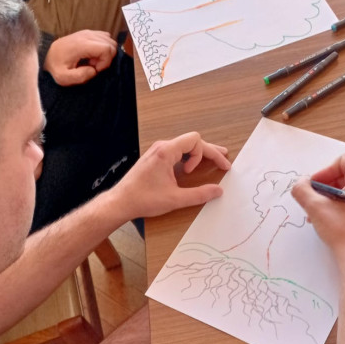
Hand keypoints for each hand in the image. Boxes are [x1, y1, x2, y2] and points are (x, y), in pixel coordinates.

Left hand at [43, 31, 116, 85]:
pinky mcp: (87, 33)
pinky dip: (103, 47)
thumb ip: (80, 76)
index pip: (107, 49)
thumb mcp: (63, 78)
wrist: (46, 55)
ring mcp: (88, 32)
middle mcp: (86, 35)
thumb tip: (94, 70)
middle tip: (93, 66)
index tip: (95, 70)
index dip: (106, 62)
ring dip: (105, 53)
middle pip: (111, 44)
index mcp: (81, 45)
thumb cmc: (55, 67)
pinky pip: (104, 38)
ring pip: (109, 40)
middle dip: (106, 58)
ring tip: (92, 61)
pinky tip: (92, 55)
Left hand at [113, 132, 230, 218]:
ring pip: (184, 146)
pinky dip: (188, 157)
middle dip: (209, 151)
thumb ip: (199, 194)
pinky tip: (192, 167)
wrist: (120, 202)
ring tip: (212, 160)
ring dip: (198, 154)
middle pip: (192, 141)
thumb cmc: (143, 199)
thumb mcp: (176, 199)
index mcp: (166, 151)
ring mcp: (157, 152)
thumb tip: (218, 191)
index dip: (210, 153)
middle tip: (224, 160)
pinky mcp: (154, 158)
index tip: (217, 168)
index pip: (196, 141)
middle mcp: (162, 147)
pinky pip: (176, 151)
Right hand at [291, 153, 344, 265]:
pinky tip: (326, 218)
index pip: (344, 159)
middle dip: (325, 184)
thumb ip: (302, 190)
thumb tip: (299, 184)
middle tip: (313, 198)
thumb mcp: (316, 208)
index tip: (315, 185)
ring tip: (317, 211)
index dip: (325, 170)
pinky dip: (338, 204)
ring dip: (329, 196)